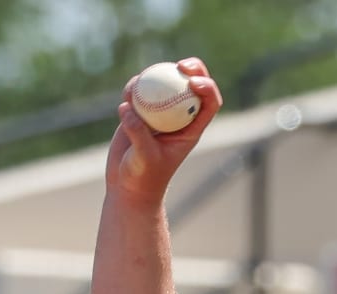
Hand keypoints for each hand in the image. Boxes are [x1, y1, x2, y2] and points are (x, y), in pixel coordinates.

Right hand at [106, 57, 222, 204]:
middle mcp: (179, 117)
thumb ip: (138, 133)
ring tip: (139, 84)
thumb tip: (128, 107)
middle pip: (192, 86)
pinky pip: (140, 91)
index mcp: (192, 129)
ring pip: (165, 83)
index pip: (209, 104)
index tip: (193, 82)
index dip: (208, 88)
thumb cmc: (143, 177)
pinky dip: (134, 87)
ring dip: (156, 76)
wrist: (128, 185)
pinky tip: (127, 93)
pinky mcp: (140, 111)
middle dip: (193, 69)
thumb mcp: (144, 158)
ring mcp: (160, 112)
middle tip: (180, 65)